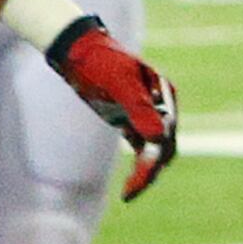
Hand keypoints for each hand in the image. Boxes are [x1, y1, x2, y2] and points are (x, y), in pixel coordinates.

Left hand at [44, 19, 178, 198]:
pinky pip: (142, 145)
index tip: (137, 183)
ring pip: (154, 149)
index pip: (165, 137)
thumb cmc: (99, 62)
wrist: (78, 49)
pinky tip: (131, 181)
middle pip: (164, 146)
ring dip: (146, 171)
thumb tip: (158, 139)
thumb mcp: (118, 83)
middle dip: (150, 171)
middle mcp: (161, 106)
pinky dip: (139, 163)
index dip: (153, 163)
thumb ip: (139, 108)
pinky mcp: (130, 117)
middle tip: (130, 194)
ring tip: (130, 193)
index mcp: (164, 96)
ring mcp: (146, 112)